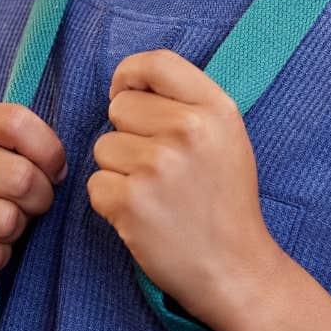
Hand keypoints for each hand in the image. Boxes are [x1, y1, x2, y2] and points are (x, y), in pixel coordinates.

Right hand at [0, 102, 67, 305]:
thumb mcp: (7, 154)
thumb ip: (32, 143)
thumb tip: (58, 169)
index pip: (17, 123)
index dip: (49, 152)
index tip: (51, 170)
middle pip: (22, 177)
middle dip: (40, 198)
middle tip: (26, 204)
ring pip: (7, 221)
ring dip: (16, 230)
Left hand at [88, 49, 284, 323]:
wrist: (234, 268)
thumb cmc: (224, 200)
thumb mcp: (227, 137)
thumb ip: (187, 103)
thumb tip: (129, 83)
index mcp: (215, 109)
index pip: (156, 62)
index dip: (131, 75)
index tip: (127, 94)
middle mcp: (188, 130)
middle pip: (120, 108)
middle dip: (129, 135)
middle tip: (161, 169)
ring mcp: (158, 166)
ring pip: (103, 148)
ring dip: (120, 172)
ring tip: (156, 195)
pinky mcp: (131, 202)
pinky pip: (96, 184)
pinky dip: (112, 202)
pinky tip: (144, 215)